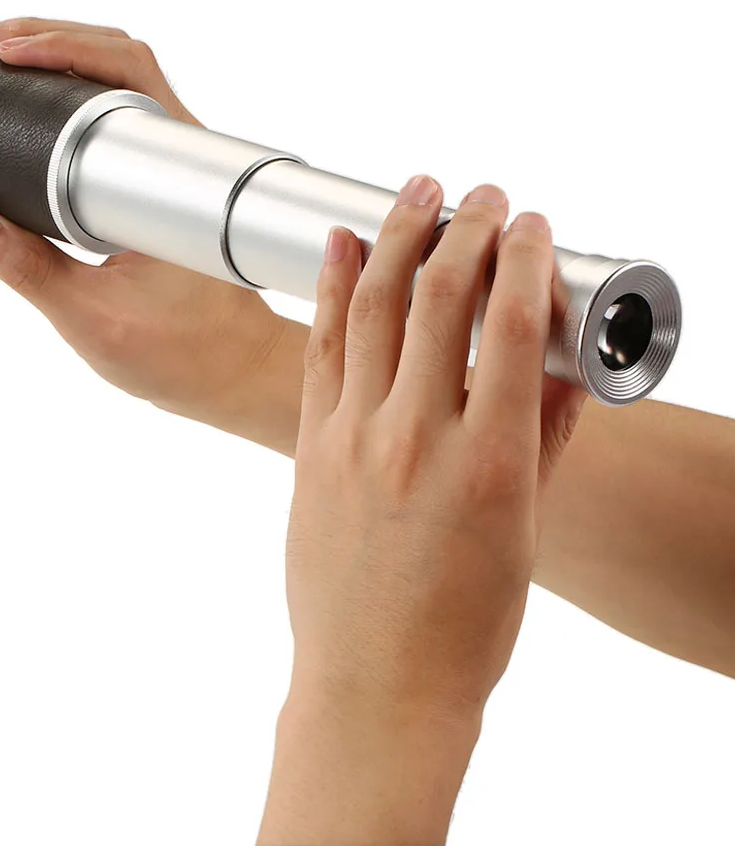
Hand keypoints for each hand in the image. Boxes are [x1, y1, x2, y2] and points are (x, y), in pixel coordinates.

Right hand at [0, 17, 291, 438]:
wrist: (238, 372)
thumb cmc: (183, 352)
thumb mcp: (93, 318)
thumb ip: (27, 270)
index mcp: (176, 174)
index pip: (125, 70)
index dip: (59, 44)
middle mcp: (181, 157)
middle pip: (117, 56)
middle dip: (43, 35)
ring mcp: (172, 168)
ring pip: (118, 84)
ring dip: (56, 59)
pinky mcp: (159, 186)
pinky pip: (115, 121)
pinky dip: (69, 97)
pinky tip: (29, 104)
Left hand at [258, 177, 586, 844]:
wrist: (377, 683)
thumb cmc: (467, 621)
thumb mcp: (526, 529)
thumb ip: (546, 440)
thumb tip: (566, 370)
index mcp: (490, 461)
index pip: (511, 327)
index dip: (523, 259)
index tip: (531, 223)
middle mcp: (418, 437)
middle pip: (438, 299)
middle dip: (464, 229)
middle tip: (480, 194)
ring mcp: (354, 438)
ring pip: (370, 308)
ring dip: (395, 236)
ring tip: (417, 191)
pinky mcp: (308, 448)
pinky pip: (318, 349)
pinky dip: (328, 289)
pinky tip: (338, 244)